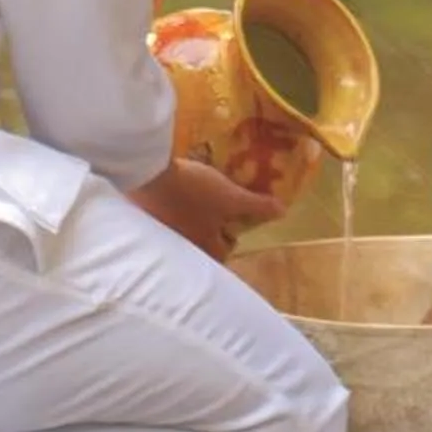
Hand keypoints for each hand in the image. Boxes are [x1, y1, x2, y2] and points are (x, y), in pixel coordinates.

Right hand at [128, 156, 277, 258]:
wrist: (150, 176)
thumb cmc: (195, 190)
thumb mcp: (230, 196)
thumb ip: (255, 206)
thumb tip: (282, 212)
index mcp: (203, 242)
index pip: (220, 255)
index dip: (230, 244)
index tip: (235, 231)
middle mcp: (182, 244)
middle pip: (200, 245)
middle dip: (210, 235)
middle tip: (218, 217)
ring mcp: (163, 231)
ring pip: (182, 232)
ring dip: (191, 222)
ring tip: (199, 203)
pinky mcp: (148, 217)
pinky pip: (166, 219)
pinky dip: (173, 211)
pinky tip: (177, 196)